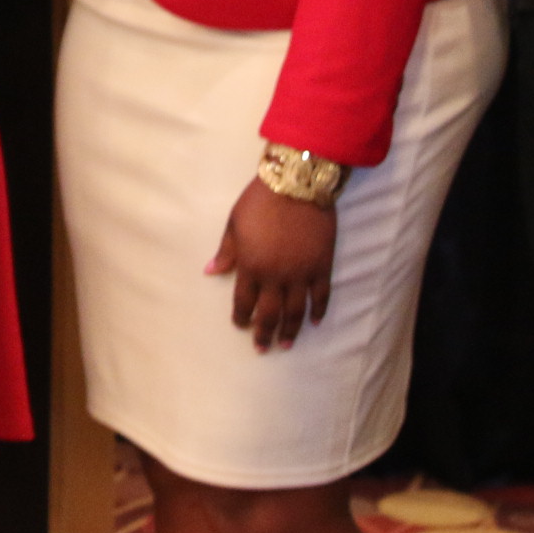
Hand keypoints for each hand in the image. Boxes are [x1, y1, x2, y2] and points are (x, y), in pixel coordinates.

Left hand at [206, 178, 338, 351]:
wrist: (296, 184)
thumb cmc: (260, 201)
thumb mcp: (234, 224)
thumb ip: (227, 251)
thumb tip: (211, 271)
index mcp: (250, 266)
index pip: (244, 301)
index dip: (242, 317)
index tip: (241, 326)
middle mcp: (275, 276)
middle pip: (269, 314)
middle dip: (264, 333)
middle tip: (262, 348)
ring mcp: (301, 273)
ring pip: (295, 312)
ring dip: (290, 331)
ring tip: (286, 344)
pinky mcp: (322, 266)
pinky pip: (321, 296)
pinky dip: (318, 311)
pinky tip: (315, 322)